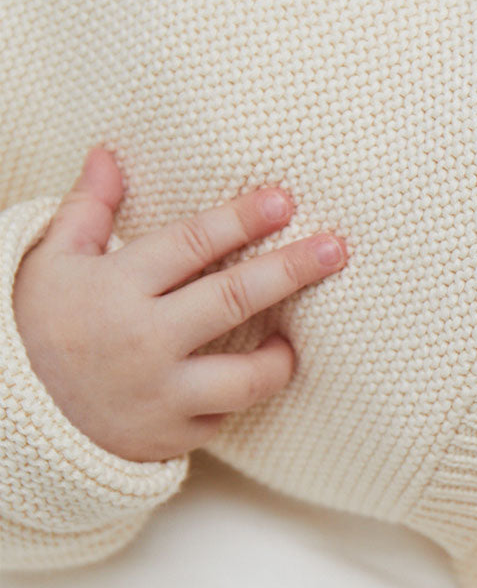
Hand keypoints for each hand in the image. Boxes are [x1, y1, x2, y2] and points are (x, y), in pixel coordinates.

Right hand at [12, 146, 347, 462]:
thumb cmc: (49, 327)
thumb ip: (88, 210)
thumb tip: (108, 154)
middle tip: (335, 249)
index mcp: (115, 287)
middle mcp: (142, 339)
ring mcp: (162, 392)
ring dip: (281, 356)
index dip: (242, 219)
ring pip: (245, 374)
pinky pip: (229, 412)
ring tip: (295, 340)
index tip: (284, 201)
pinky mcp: (176, 433)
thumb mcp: (54, 263)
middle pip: (232, 298)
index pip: (192, 244)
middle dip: (291, 270)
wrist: (24, 418)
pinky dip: (243, 394)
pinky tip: (254, 375)